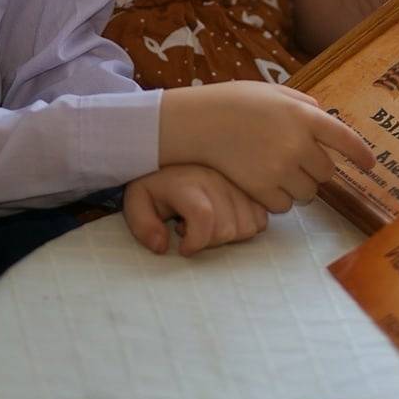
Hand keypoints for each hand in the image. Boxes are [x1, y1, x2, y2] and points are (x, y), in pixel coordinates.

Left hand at [124, 165, 268, 256]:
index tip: (184, 247)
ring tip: (209, 223)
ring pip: (248, 225)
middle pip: (227, 227)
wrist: (171, 150)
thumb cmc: (156, 184)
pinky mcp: (250, 185)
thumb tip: (162, 247)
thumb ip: (143, 226)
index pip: (203, 217)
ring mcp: (237, 181)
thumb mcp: (137, 202)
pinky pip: (262, 217)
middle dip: (209, 242)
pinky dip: (247, 225)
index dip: (196, 241)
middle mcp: (215, 178)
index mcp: (186, 182)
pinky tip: (227, 218)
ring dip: (229, 234)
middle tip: (193, 232)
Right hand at [158, 81, 374, 213]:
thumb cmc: (234, 102)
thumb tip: (324, 115)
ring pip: (308, 193)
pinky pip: (284, 206)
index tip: (370, 165)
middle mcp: (297, 143)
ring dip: (298, 187)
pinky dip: (277, 199)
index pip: (346, 138)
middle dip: (316, 170)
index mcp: (303, 115)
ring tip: (275, 170)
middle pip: (326, 172)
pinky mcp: (262, 188)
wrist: (198, 122)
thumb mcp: (273, 91)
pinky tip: (262, 182)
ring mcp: (280, 168)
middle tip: (295, 161)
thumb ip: (303, 103)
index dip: (361, 154)